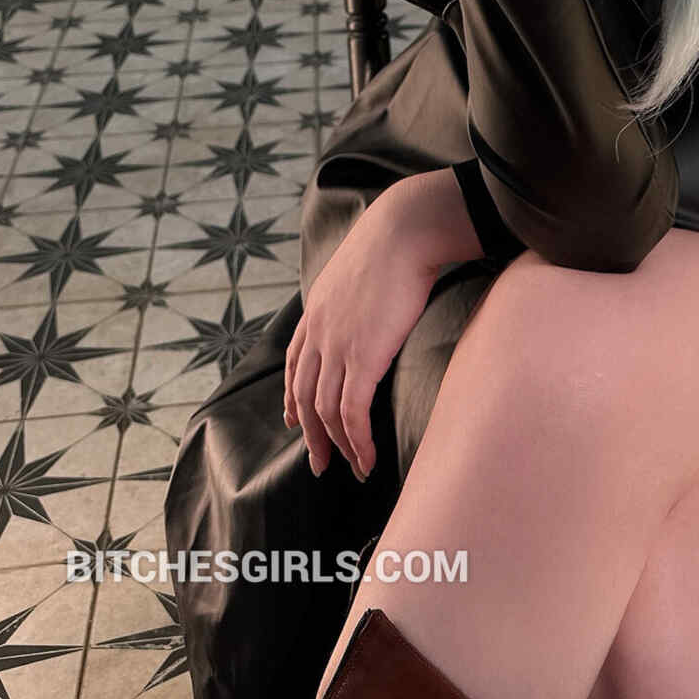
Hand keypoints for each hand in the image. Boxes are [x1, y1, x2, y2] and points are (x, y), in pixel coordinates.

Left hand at [284, 183, 441, 480]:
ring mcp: (337, 346)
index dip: (293, 396)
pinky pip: (352, 413)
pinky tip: (367, 457)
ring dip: (337, 446)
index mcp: (316, 310)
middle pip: (304, 395)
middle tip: (319, 462)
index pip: (295, 363)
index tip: (295, 419)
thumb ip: (356, 290)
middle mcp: (319, 332)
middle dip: (311, 434)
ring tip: (351, 468)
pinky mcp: (362, 357)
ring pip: (326, 411)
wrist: (405, 230)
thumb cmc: (396, 240)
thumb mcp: (359, 265)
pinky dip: (358, 441)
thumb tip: (375, 297)